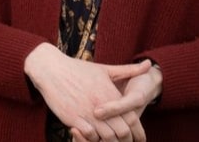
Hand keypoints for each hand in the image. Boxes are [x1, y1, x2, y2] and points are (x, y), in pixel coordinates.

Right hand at [24, 43, 150, 140]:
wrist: (51, 68)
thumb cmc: (78, 69)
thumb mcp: (105, 69)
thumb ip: (129, 70)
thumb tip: (148, 64)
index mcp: (111, 95)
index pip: (132, 120)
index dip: (137, 132)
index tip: (137, 138)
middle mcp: (101, 105)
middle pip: (122, 132)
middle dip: (124, 140)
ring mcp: (86, 112)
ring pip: (106, 137)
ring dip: (107, 141)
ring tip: (107, 140)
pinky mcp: (72, 118)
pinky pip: (88, 135)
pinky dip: (91, 138)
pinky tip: (91, 135)